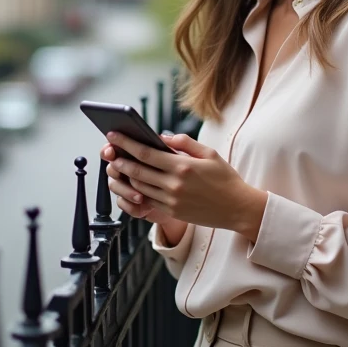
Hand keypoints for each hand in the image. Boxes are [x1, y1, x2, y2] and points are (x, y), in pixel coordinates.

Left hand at [100, 131, 267, 242]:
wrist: (237, 208)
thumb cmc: (225, 178)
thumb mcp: (209, 154)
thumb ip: (184, 143)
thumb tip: (162, 137)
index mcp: (182, 166)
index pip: (146, 153)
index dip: (126, 143)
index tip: (114, 134)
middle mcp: (174, 184)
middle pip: (137, 170)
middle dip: (120, 160)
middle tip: (109, 152)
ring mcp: (171, 200)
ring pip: (139, 186)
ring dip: (126, 176)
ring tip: (118, 166)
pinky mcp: (172, 212)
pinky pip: (148, 200)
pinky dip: (137, 191)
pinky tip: (133, 182)